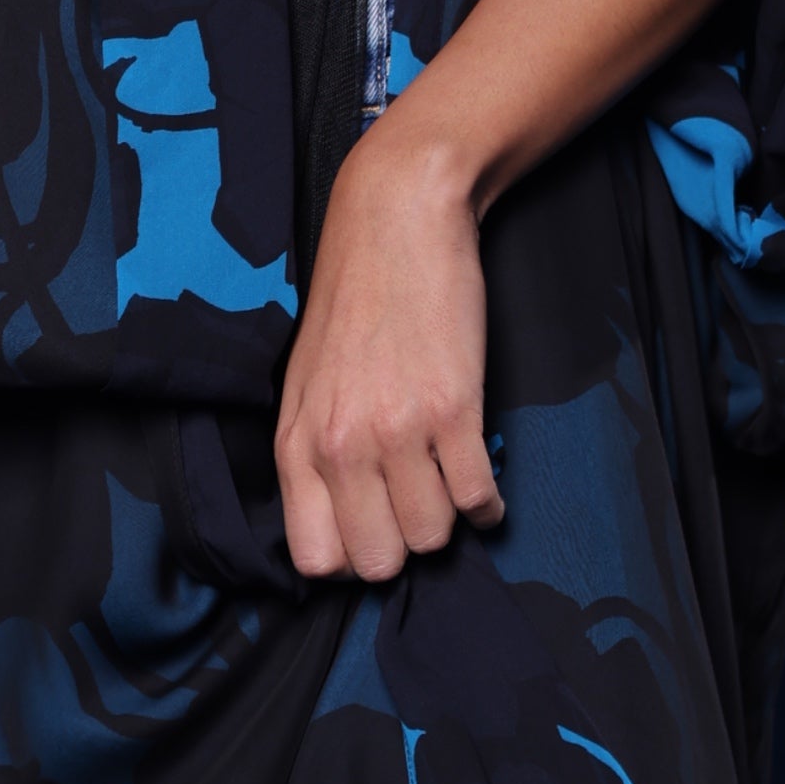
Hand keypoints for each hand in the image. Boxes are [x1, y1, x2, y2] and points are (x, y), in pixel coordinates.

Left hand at [273, 129, 501, 585]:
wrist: (398, 222)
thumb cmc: (354, 305)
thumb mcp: (306, 386)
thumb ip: (315, 459)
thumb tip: (342, 531)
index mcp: (297, 444)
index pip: (317, 560)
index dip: (351, 558)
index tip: (374, 534)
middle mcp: (342, 446)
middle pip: (380, 561)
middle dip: (404, 547)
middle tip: (417, 511)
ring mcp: (398, 431)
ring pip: (433, 536)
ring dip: (449, 520)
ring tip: (448, 485)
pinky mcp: (455, 410)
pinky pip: (478, 498)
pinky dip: (487, 503)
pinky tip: (481, 481)